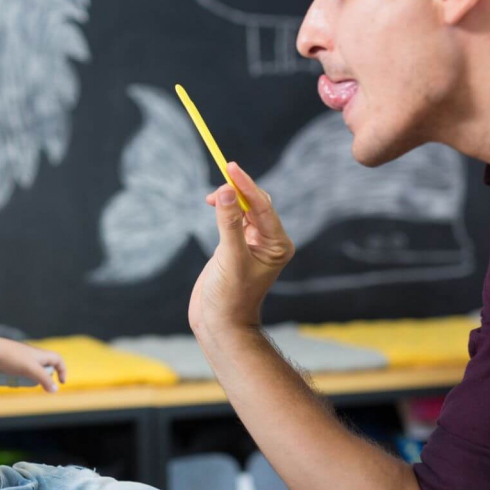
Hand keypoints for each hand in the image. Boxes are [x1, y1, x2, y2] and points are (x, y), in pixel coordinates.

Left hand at [0, 338, 66, 391]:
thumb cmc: (12, 358)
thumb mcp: (31, 369)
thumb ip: (44, 379)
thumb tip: (55, 390)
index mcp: (40, 353)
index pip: (57, 359)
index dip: (62, 370)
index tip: (61, 383)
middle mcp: (31, 355)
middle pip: (44, 367)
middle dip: (43, 378)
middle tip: (36, 383)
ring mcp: (20, 360)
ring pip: (30, 372)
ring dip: (29, 379)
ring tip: (21, 381)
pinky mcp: (9, 364)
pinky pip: (18, 374)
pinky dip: (18, 379)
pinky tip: (11, 381)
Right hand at [189, 162, 293, 338]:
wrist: (220, 323)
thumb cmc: (230, 296)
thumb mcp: (229, 257)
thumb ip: (228, 222)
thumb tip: (225, 190)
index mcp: (277, 244)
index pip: (262, 205)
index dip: (245, 185)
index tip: (230, 167)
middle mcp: (269, 241)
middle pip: (256, 202)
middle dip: (239, 188)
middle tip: (221, 173)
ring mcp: (253, 243)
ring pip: (244, 208)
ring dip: (229, 197)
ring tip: (212, 195)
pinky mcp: (236, 246)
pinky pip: (233, 218)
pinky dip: (223, 208)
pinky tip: (212, 204)